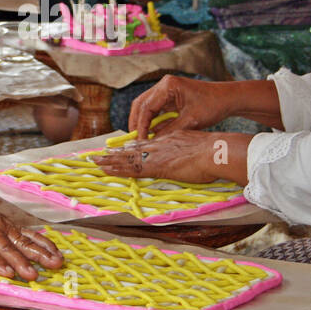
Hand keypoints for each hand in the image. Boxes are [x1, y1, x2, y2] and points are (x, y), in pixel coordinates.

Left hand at [0, 171, 62, 279]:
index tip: (7, 273)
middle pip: (7, 246)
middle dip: (21, 261)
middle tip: (32, 274)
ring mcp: (2, 226)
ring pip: (23, 239)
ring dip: (39, 251)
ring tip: (54, 262)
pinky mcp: (10, 224)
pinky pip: (28, 233)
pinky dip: (42, 242)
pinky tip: (55, 251)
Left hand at [94, 130, 250, 184]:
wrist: (215, 151)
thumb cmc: (214, 152)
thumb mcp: (197, 146)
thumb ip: (188, 150)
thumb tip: (187, 157)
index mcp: (170, 139)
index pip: (146, 143)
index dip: (132, 148)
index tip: (121, 150)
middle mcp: (160, 144)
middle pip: (133, 149)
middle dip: (116, 153)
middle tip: (100, 156)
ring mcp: (156, 154)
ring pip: (128, 158)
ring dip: (110, 161)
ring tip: (95, 162)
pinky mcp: (156, 166)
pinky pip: (131, 168)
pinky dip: (117, 169)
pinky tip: (106, 170)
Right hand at [125, 74, 231, 137]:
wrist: (227, 99)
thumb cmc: (213, 106)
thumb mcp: (191, 122)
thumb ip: (170, 132)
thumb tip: (152, 143)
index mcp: (168, 85)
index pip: (146, 107)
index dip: (140, 125)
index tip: (140, 140)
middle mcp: (163, 84)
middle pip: (140, 104)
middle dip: (136, 122)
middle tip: (135, 140)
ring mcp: (165, 89)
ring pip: (145, 106)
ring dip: (141, 121)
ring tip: (140, 138)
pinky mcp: (169, 96)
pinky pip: (154, 108)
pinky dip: (150, 120)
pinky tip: (150, 132)